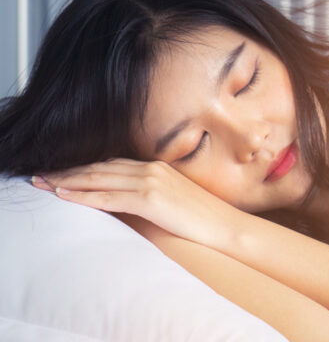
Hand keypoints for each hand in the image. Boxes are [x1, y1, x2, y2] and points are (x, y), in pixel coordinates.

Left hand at [32, 158, 243, 247]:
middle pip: (100, 167)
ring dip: (67, 181)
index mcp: (157, 167)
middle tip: (40, 174)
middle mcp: (151, 169)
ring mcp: (151, 181)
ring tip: (43, 183)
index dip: (84, 167)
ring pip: (99, 178)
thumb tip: (126, 204)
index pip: (111, 163)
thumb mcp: (174, 201)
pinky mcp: (150, 198)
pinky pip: (108, 196)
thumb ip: (151, 195)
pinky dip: (83, 195)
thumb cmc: (203, 219)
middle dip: (68, 171)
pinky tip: (64, 196)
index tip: (61, 172)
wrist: (225, 226)